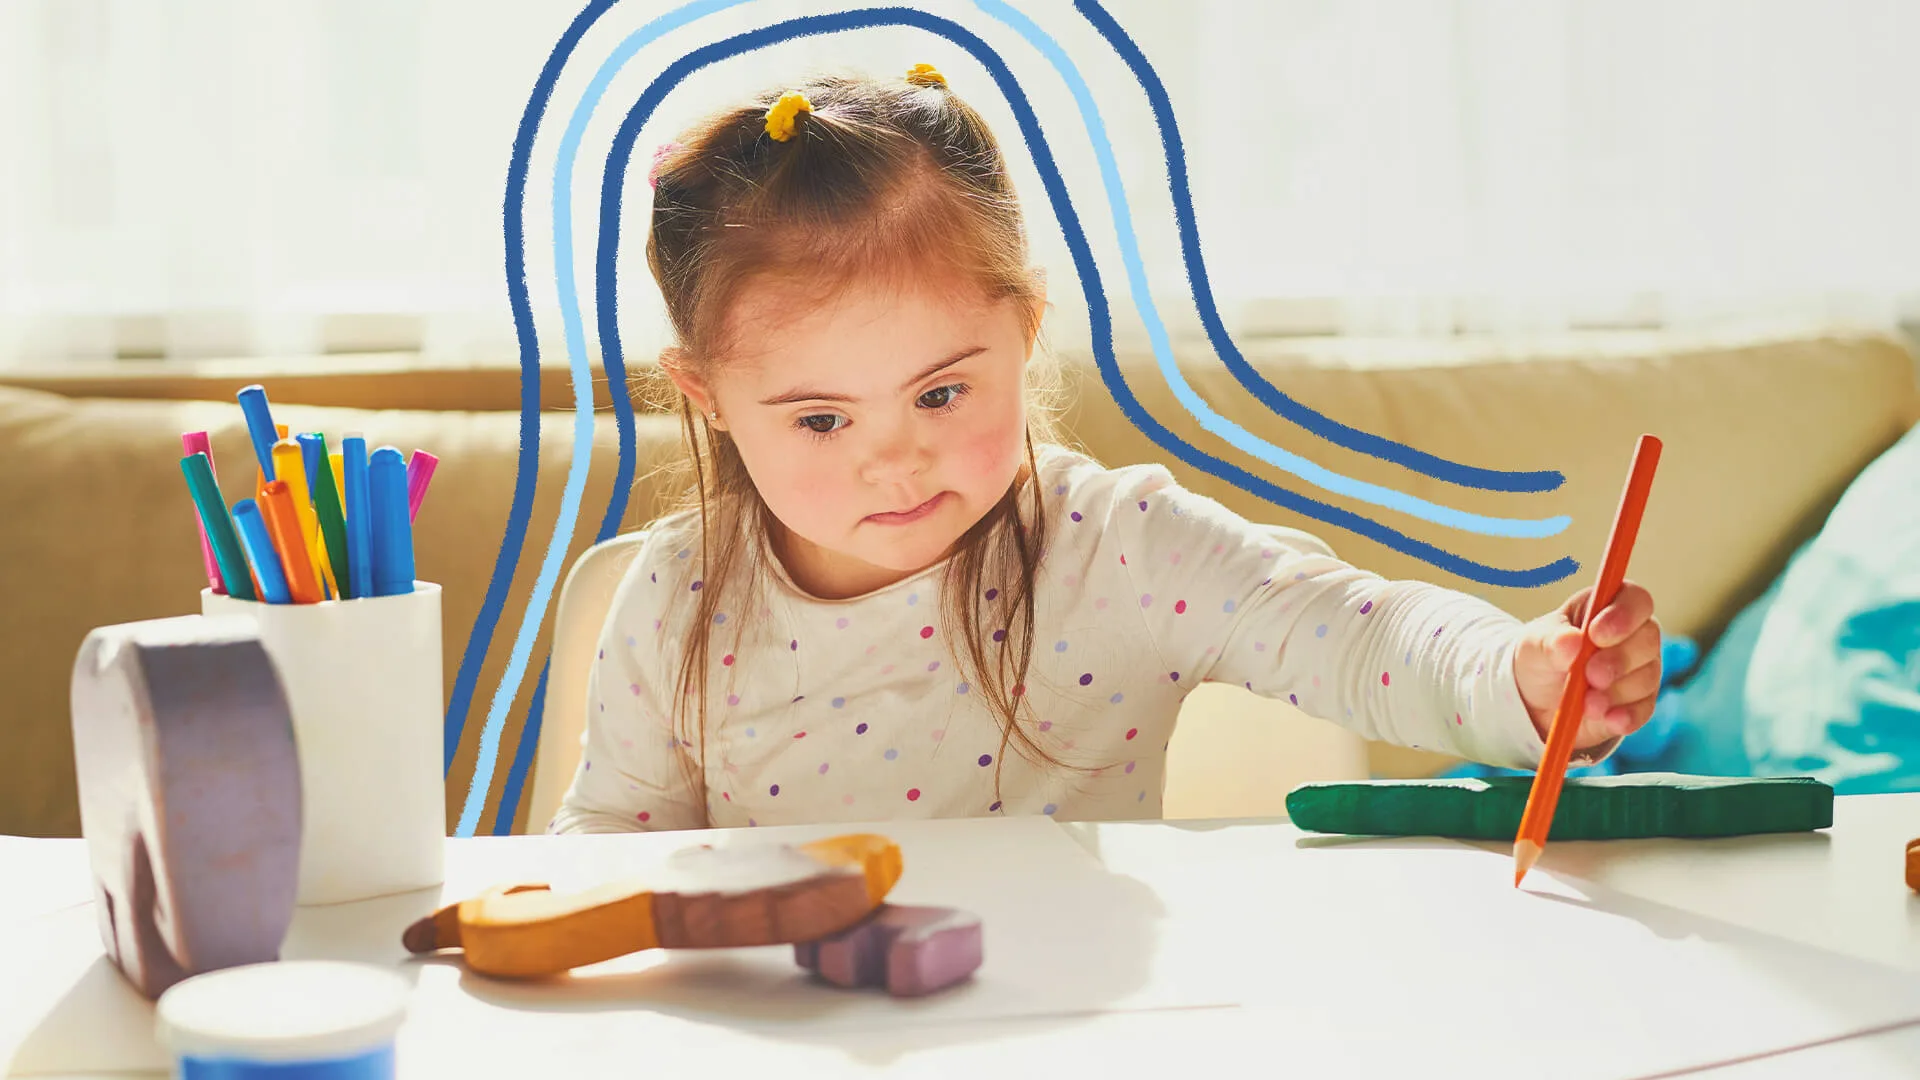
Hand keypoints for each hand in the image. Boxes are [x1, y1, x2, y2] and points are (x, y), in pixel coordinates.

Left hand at [1513, 581, 1660, 750]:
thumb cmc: (1539, 658)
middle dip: (1619, 659)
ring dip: (1616, 692)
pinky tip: (1607, 720)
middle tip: (1590, 675)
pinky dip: (1626, 716)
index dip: (1624, 615)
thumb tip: (1572, 641)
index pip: (1635, 599)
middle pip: (1648, 639)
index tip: (1596, 634)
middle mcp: (1632, 635)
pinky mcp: (1639, 703)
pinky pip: (1644, 709)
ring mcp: (1640, 669)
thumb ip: (1550, 642)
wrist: (1534, 701)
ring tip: (1586, 703)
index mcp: (1606, 608)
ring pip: (1647, 677)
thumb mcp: (1533, 646)